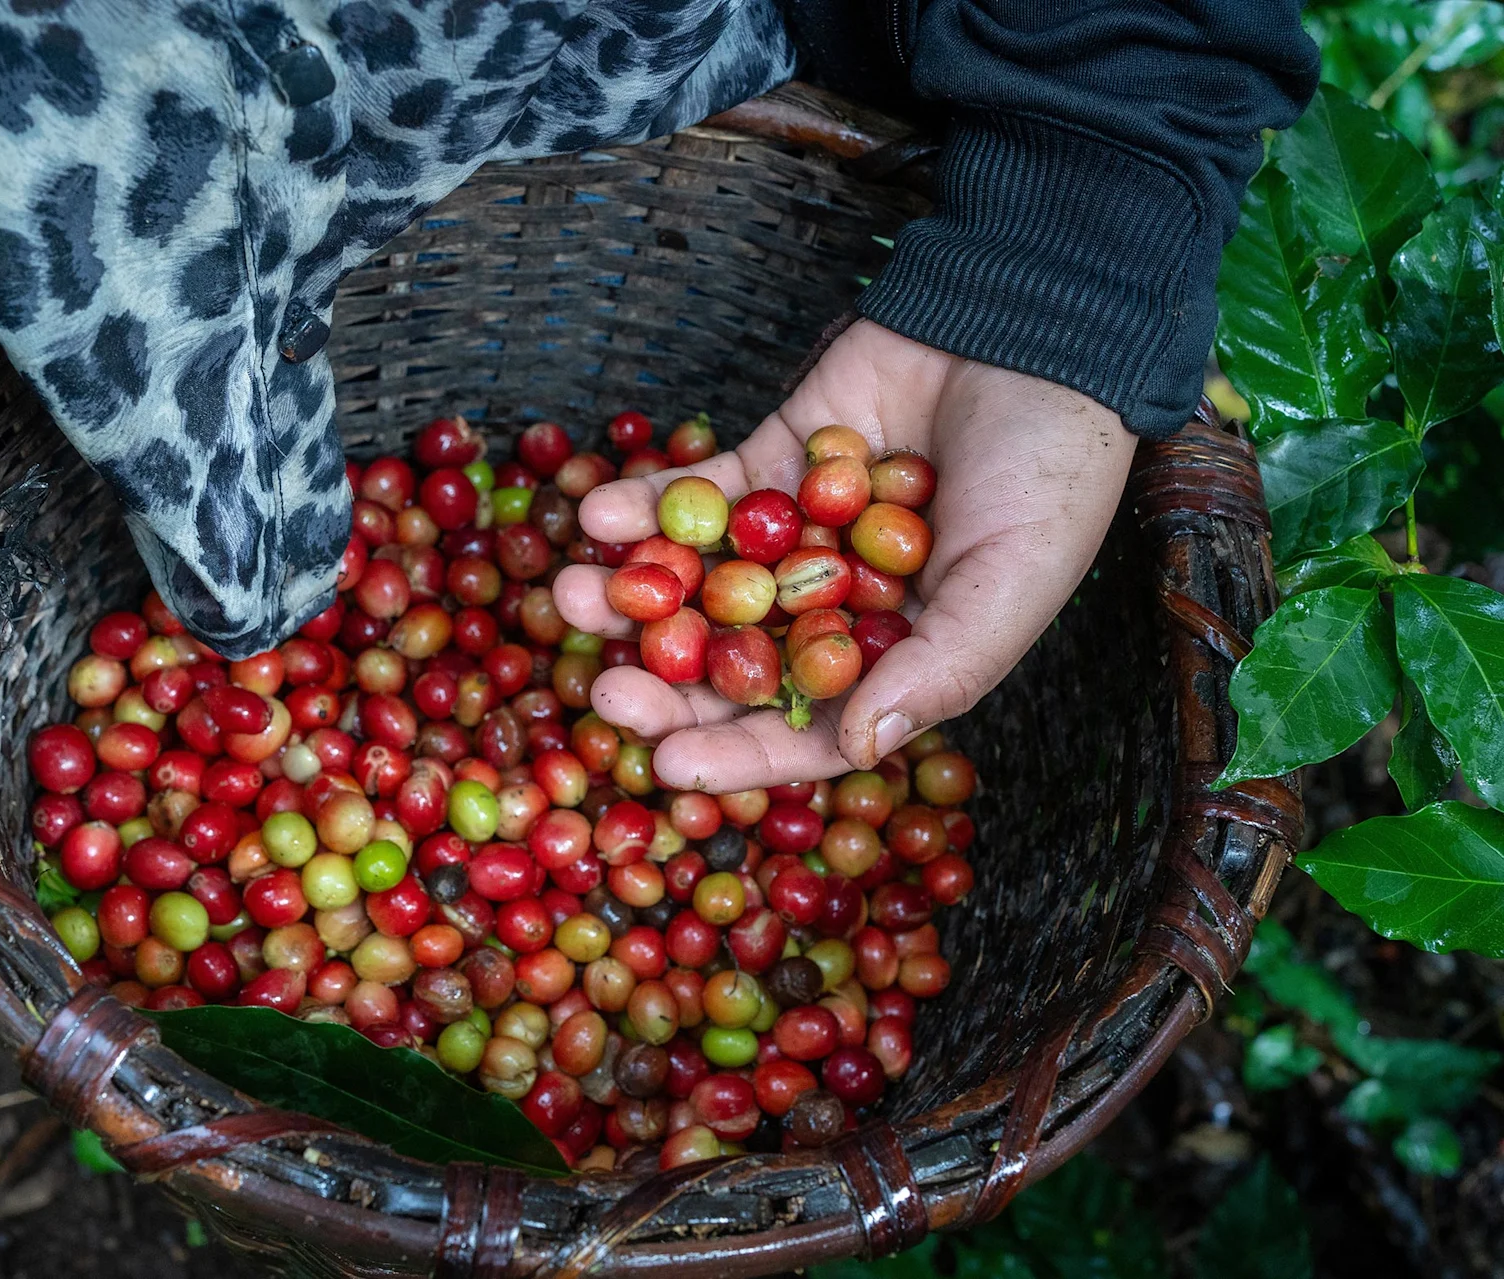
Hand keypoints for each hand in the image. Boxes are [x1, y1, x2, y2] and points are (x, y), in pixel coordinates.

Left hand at [553, 320, 1134, 791]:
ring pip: (701, 583)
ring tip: (570, 596)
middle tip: (603, 687)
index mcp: (896, 657)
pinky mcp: (771, 462)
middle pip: (735, 666)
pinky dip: (648, 504)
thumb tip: (856, 747)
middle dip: (665, 681)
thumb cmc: (1053, 473)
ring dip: (632, 593)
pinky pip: (699, 495)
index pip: (805, 728)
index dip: (739, 753)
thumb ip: (938, 670)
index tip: (669, 763)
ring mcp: (796, 536)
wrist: (1040, 331)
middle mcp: (836, 607)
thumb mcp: (1011, 584)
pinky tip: (599, 514)